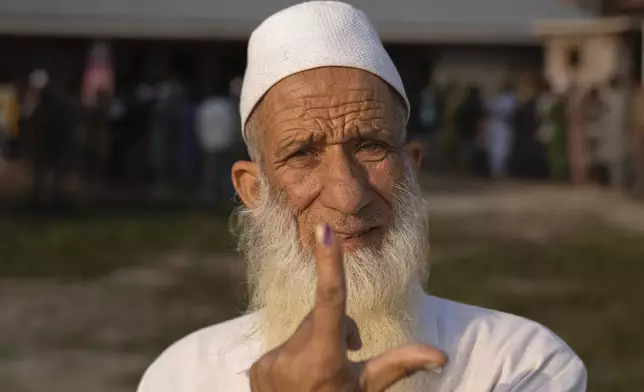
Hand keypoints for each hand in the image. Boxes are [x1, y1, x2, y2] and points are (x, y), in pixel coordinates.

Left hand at [249, 224, 446, 391]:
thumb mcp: (367, 388)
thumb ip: (400, 364)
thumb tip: (442, 355)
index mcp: (324, 359)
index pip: (330, 301)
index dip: (329, 263)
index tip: (323, 231)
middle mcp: (291, 358)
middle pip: (319, 318)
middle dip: (335, 329)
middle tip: (346, 356)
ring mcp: (269, 364)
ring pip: (301, 332)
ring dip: (314, 342)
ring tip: (320, 374)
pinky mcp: (256, 368)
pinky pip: (282, 348)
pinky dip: (295, 357)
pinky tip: (300, 380)